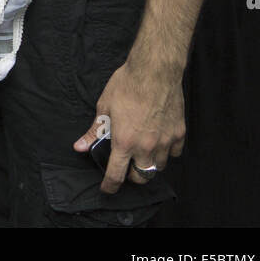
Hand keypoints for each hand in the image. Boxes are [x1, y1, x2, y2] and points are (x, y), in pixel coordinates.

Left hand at [73, 59, 185, 192]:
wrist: (154, 71)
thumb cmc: (126, 85)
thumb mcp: (104, 107)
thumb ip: (94, 131)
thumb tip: (80, 146)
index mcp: (124, 141)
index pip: (116, 175)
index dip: (110, 186)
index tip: (107, 189)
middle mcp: (146, 146)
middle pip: (141, 177)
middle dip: (132, 176)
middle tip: (126, 166)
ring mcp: (165, 142)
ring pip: (159, 167)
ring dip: (149, 164)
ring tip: (142, 152)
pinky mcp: (179, 134)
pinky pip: (174, 153)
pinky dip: (167, 152)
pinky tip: (159, 141)